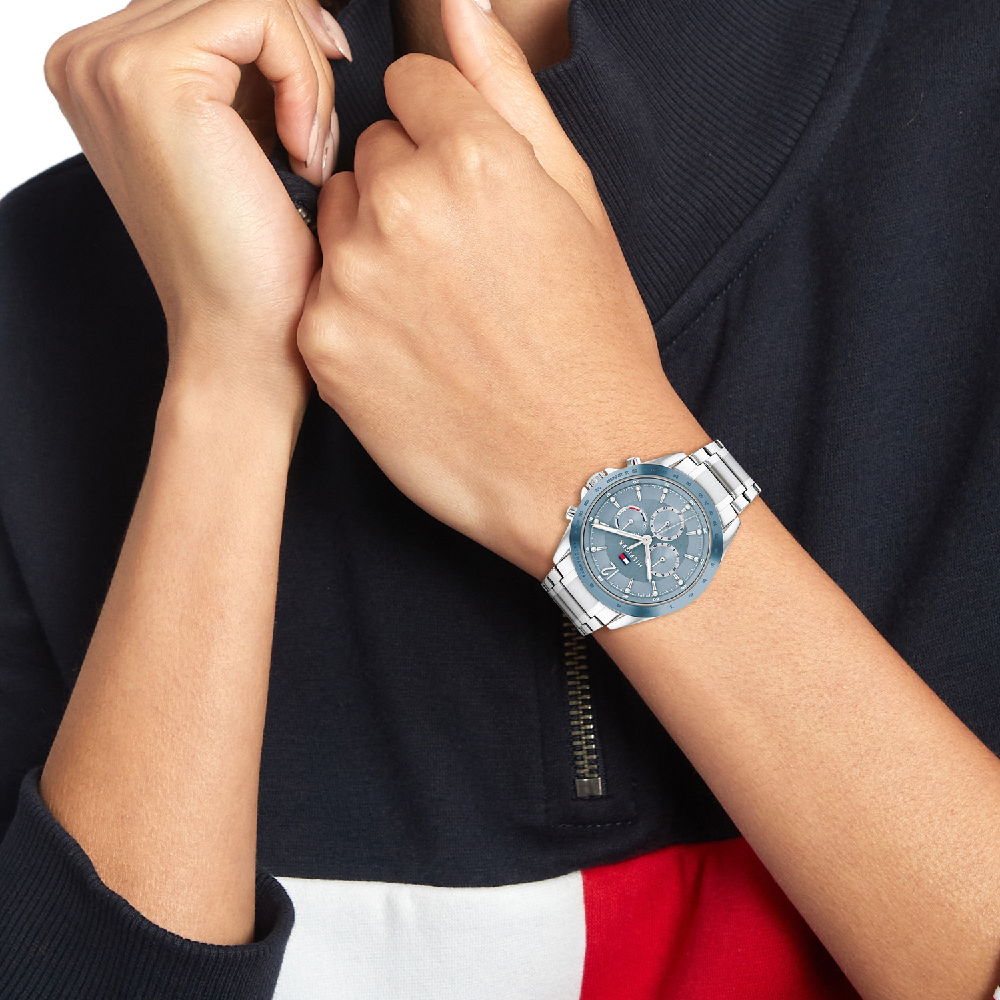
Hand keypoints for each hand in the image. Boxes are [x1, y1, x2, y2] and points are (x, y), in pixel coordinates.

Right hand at [45, 0, 349, 410]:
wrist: (243, 338)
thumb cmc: (257, 260)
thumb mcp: (247, 132)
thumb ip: (246, 64)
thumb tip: (305, 10)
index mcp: (103, 70)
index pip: (215, 0)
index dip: (284, 38)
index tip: (314, 108)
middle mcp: (89, 58)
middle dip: (298, 54)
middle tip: (313, 142)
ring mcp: (107, 63)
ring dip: (306, 75)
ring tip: (307, 157)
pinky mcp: (149, 77)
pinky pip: (262, 16)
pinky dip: (305, 81)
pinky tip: (301, 155)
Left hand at [297, 0, 706, 575]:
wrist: (579, 469)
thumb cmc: (592, 340)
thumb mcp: (576, 202)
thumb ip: (506, 90)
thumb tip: (459, 3)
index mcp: (475, 155)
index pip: (411, 87)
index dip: (444, 135)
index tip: (470, 187)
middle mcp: (402, 203)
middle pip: (370, 152)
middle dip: (407, 188)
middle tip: (461, 263)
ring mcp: (352, 276)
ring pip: (336, 216)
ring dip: (372, 246)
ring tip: (435, 309)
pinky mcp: (322, 340)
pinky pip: (319, 287)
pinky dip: (352, 309)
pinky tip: (407, 349)